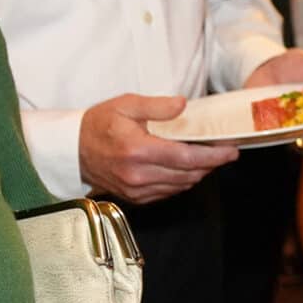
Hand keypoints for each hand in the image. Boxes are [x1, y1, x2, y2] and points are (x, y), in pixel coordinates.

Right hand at [79, 93, 237, 203]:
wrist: (72, 150)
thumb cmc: (99, 124)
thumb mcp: (126, 104)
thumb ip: (157, 106)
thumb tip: (183, 105)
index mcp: (138, 150)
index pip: (187, 158)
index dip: (213, 156)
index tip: (230, 151)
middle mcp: (138, 175)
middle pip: (188, 174)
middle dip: (211, 164)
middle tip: (224, 152)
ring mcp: (136, 190)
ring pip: (181, 186)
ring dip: (198, 173)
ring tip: (207, 158)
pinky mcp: (135, 197)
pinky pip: (168, 193)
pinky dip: (181, 181)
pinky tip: (185, 168)